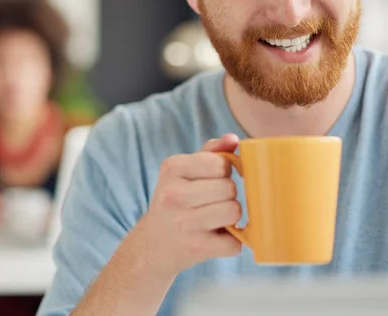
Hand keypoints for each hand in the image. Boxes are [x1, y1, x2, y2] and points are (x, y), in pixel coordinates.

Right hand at [134, 134, 242, 275]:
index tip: (215, 178)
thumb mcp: (185, 170)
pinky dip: (231, 242)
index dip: (224, 171)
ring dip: (232, 217)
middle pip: (229, 188)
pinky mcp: (196, 248)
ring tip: (216, 218)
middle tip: (214, 201)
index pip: (220, 164)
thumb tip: (234, 139)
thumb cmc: (177, 200)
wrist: (153, 244)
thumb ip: (212, 151)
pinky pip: (234, 242)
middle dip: (228, 194)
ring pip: (234, 212)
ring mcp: (184, 223)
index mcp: (172, 168)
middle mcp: (173, 194)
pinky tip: (216, 237)